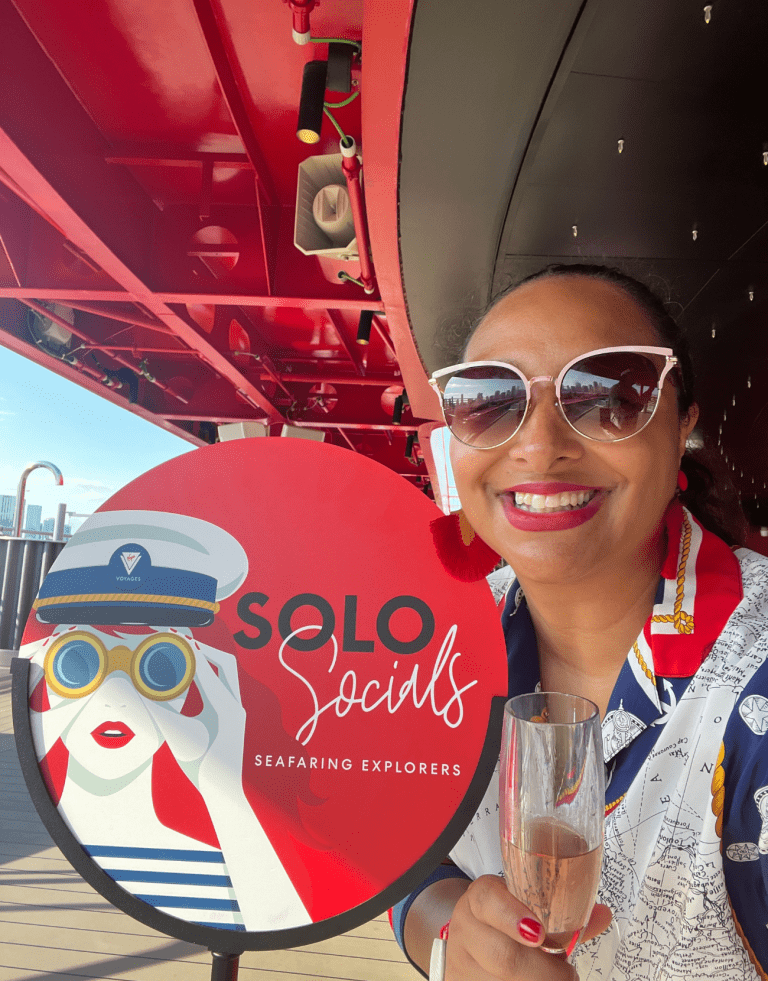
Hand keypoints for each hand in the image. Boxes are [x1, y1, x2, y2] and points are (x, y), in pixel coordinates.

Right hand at [153, 640, 245, 789]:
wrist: (227, 794)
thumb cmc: (203, 768)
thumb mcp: (175, 736)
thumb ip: (151, 711)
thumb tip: (127, 693)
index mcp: (224, 704)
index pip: (205, 666)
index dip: (187, 649)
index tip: (172, 635)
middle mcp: (234, 704)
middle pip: (223, 663)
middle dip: (203, 650)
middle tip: (181, 642)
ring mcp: (236, 712)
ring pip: (225, 677)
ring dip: (207, 665)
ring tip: (184, 658)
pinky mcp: (232, 720)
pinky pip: (222, 691)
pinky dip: (207, 681)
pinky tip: (190, 686)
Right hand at [446, 875, 611, 980]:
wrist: (468, 945)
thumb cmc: (502, 923)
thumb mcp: (522, 908)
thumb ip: (562, 913)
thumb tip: (603, 915)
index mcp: (480, 900)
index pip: (487, 900)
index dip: (512, 916)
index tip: (539, 933)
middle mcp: (466, 929)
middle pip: (502, 955)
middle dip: (544, 971)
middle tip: (567, 972)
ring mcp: (464, 963)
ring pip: (503, 980)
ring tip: (556, 977)